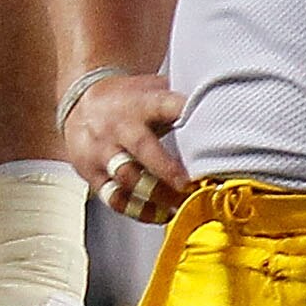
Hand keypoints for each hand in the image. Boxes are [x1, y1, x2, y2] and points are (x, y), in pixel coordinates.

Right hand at [66, 72, 192, 225]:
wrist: (78, 105)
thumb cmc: (127, 102)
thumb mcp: (152, 89)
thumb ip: (182, 99)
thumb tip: (227, 102)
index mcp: (140, 104)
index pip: (164, 105)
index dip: (185, 113)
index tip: (207, 124)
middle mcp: (119, 128)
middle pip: (141, 148)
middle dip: (166, 169)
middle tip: (189, 185)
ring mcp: (103, 152)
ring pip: (127, 178)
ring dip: (157, 196)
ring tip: (181, 205)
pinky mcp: (93, 175)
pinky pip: (115, 198)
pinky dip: (139, 211)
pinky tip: (161, 215)